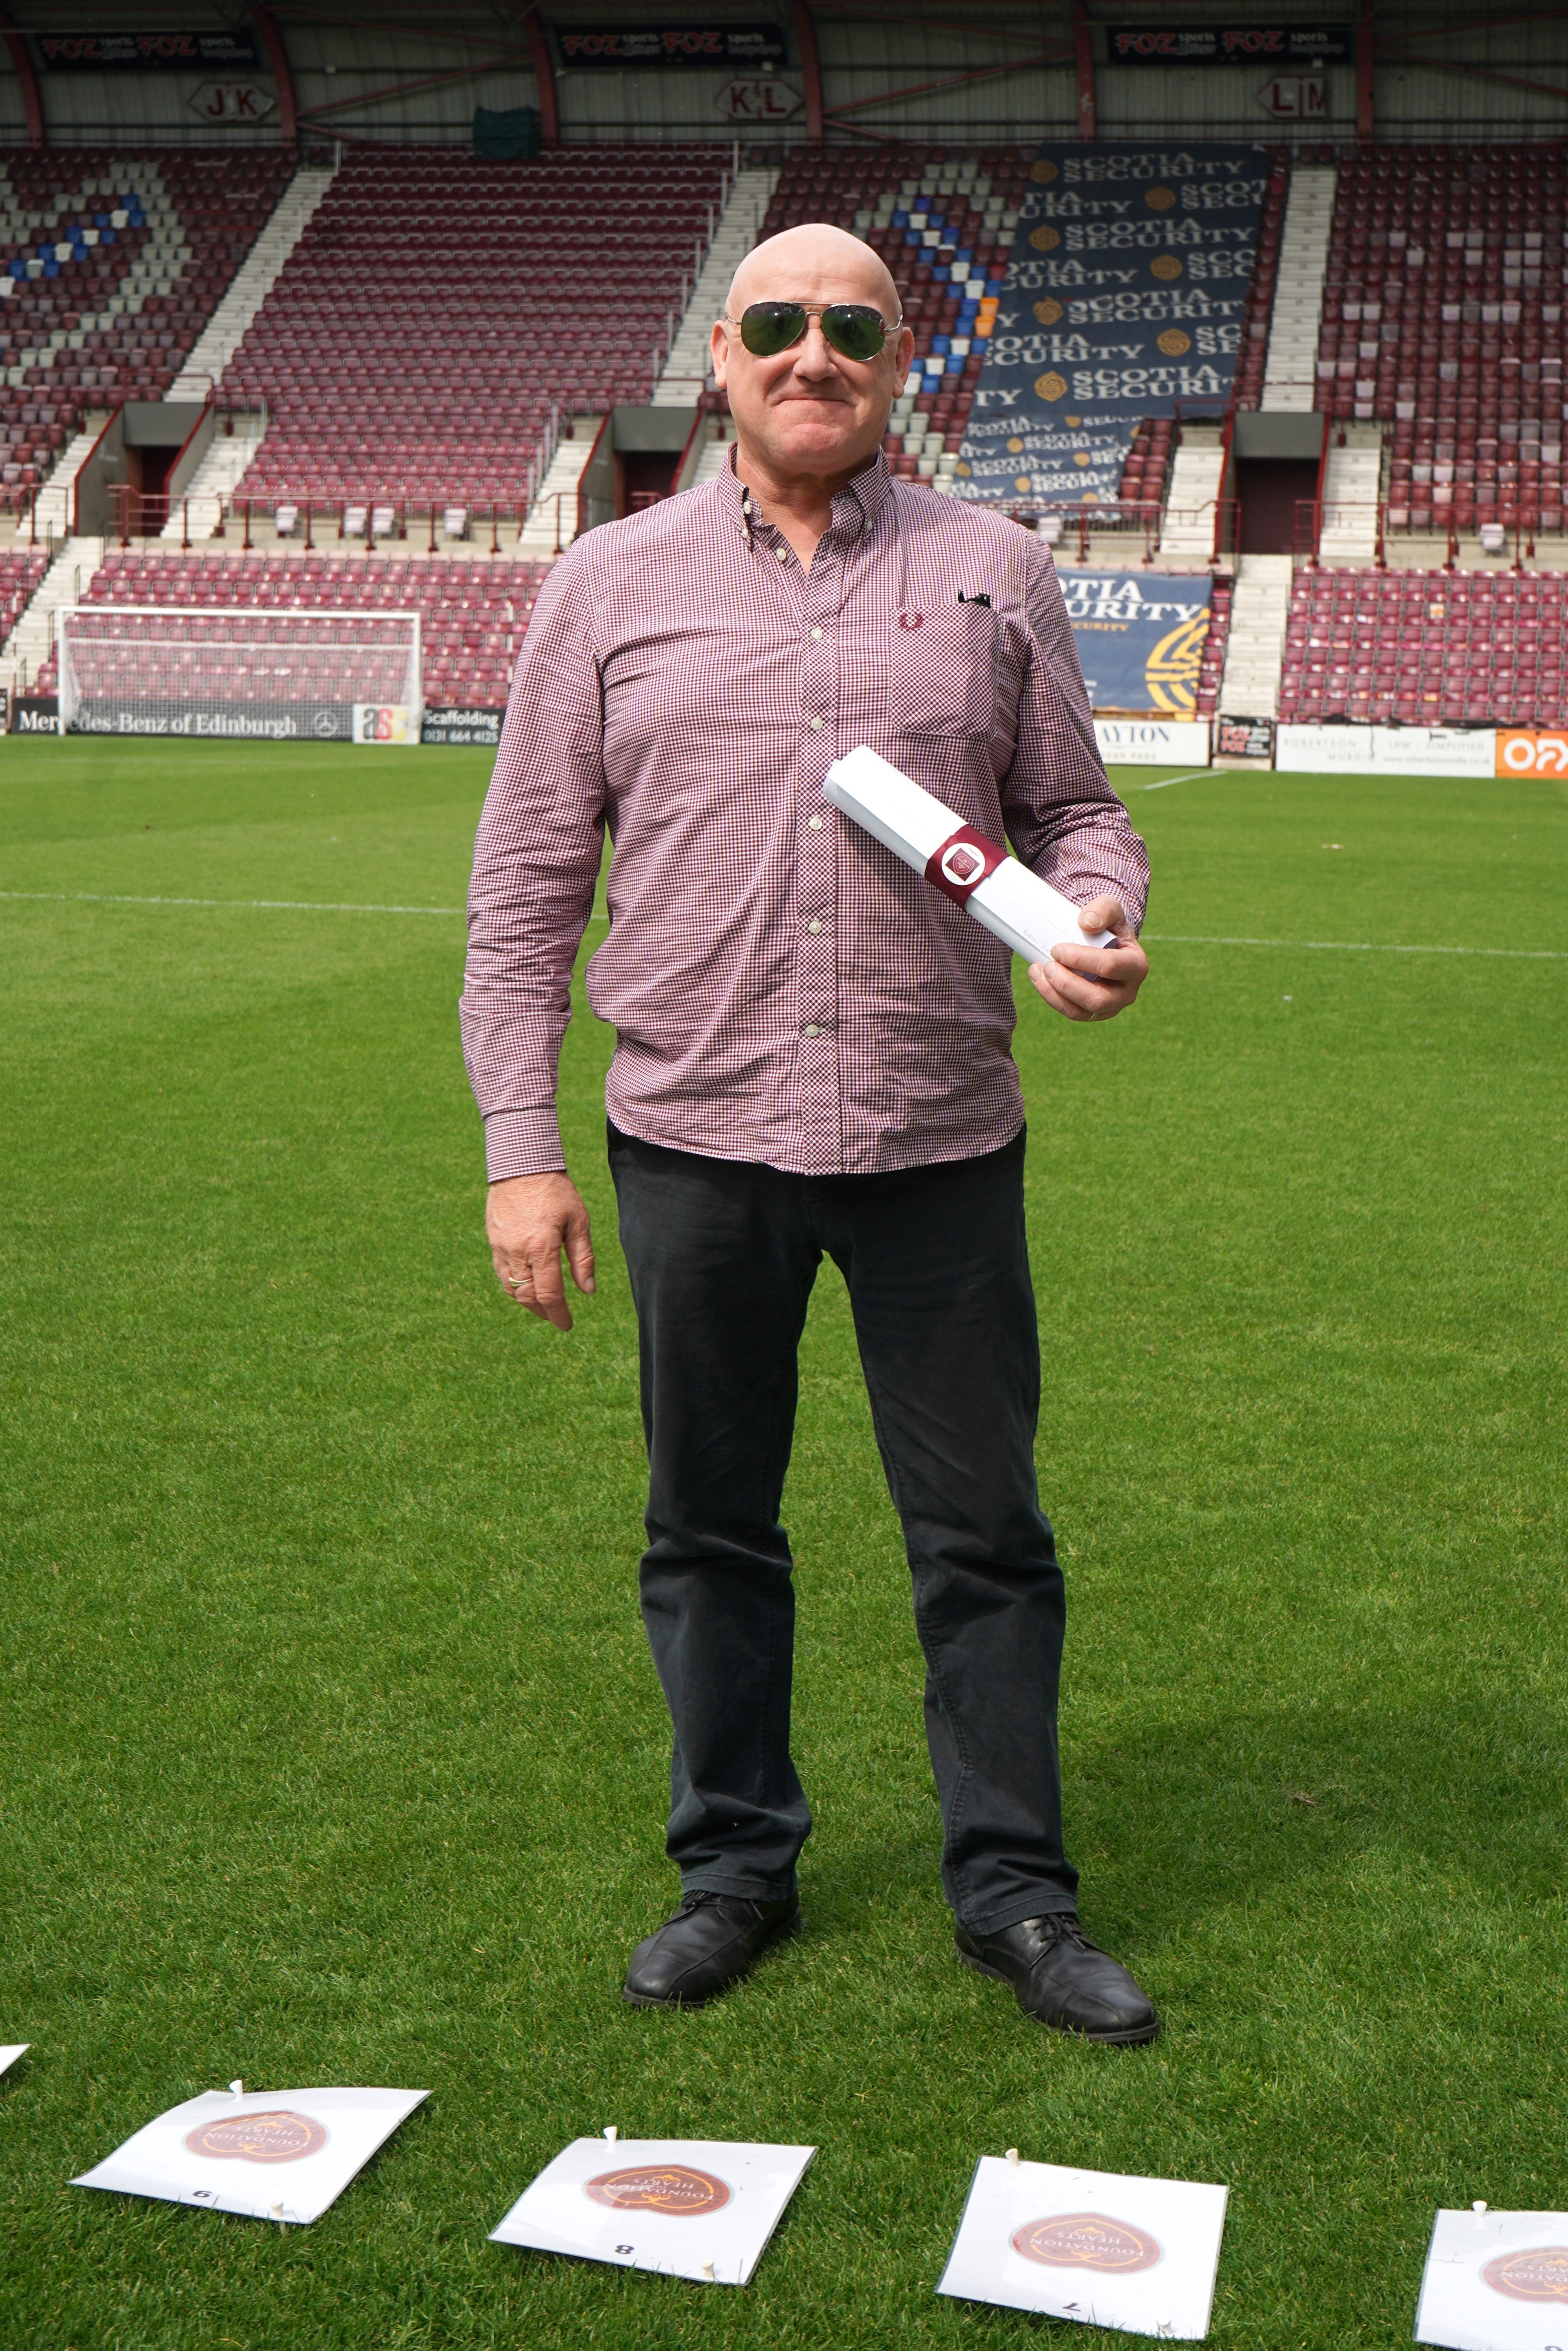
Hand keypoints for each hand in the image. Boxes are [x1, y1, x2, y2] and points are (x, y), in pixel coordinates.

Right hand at [486, 1172, 594, 1331]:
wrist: (521, 1164)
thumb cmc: (556, 1190)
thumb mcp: (578, 1222)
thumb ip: (583, 1259)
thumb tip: (588, 1291)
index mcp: (542, 1248)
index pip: (549, 1295)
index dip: (559, 1314)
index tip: (567, 1325)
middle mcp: (518, 1252)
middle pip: (527, 1296)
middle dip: (543, 1312)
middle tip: (557, 1317)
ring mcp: (501, 1247)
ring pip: (511, 1288)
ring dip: (527, 1301)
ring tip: (542, 1305)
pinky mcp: (493, 1240)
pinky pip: (501, 1273)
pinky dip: (513, 1285)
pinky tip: (526, 1284)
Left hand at [1027, 896, 1147, 1023]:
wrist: (1103, 943)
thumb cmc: (1107, 926)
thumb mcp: (1109, 908)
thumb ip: (1102, 909)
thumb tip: (1086, 924)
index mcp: (1136, 966)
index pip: (1109, 966)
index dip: (1080, 959)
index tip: (1057, 948)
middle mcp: (1127, 992)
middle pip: (1097, 998)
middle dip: (1067, 983)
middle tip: (1048, 965)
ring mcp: (1110, 1006)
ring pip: (1080, 1012)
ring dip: (1054, 994)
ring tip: (1037, 971)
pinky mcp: (1092, 1013)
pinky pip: (1071, 1014)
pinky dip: (1051, 999)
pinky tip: (1039, 980)